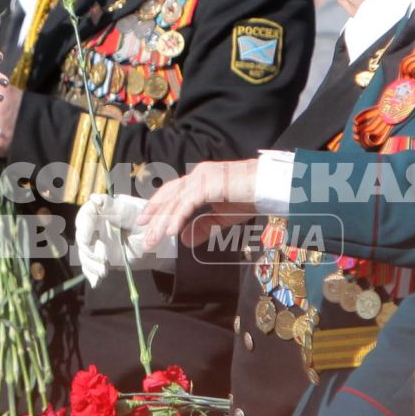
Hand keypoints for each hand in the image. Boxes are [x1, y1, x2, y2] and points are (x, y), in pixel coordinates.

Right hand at [77, 193, 152, 285]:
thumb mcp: (134, 215)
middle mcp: (98, 225)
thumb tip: (94, 198)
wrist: (159, 246)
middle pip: (82, 236)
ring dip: (91, 264)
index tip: (87, 239)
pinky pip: (91, 265)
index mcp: (105, 210)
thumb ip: (115, 208)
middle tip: (102, 260)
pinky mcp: (101, 256)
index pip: (86, 216)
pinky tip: (97, 281)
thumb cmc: (150, 224)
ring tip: (104, 272)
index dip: (83, 227)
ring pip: (85, 253)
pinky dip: (92, 274)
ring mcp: (98, 241)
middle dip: (88, 251)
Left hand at [136, 159, 258, 250]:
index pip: (172, 192)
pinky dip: (178, 217)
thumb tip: (184, 241)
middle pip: (169, 196)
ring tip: (153, 239)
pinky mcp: (209, 184)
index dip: (157, 206)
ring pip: (175, 200)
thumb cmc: (250, 198)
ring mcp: (202, 177)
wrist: (270, 186)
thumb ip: (203, 226)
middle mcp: (197, 174)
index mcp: (199, 179)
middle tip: (144, 238)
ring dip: (162, 221)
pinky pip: (188, 203)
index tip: (144, 222)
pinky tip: (171, 231)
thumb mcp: (222, 218)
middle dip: (154, 218)